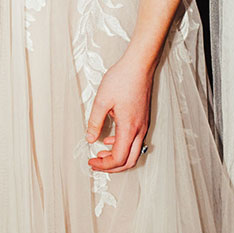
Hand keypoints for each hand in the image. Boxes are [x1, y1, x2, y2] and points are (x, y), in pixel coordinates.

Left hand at [86, 50, 153, 172]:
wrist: (139, 66)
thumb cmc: (122, 79)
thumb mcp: (102, 100)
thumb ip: (95, 121)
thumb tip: (90, 138)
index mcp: (129, 128)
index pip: (118, 158)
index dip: (104, 165)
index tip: (91, 162)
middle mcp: (139, 130)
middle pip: (129, 161)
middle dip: (112, 167)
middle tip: (96, 164)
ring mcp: (143, 125)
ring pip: (133, 152)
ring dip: (118, 157)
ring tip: (101, 154)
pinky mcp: (143, 120)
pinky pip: (135, 141)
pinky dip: (123, 146)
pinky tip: (111, 139)